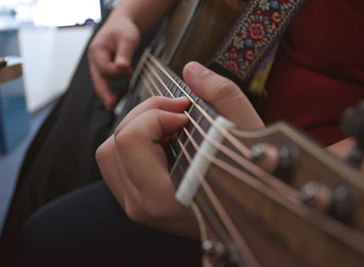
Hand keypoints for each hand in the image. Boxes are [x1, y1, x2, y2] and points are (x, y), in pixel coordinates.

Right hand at [88, 14, 140, 109]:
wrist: (122, 25)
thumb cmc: (124, 29)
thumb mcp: (128, 38)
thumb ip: (125, 53)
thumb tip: (122, 67)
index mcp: (97, 50)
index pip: (104, 66)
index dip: (115, 71)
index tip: (128, 69)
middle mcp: (94, 59)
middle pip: (97, 78)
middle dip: (103, 92)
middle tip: (110, 105)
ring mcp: (98, 65)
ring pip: (100, 81)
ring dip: (105, 93)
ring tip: (111, 106)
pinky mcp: (104, 69)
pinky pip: (105, 81)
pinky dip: (108, 90)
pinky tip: (113, 99)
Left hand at [95, 62, 264, 237]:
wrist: (255, 215)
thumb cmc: (254, 179)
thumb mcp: (247, 132)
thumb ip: (220, 95)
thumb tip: (190, 70)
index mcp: (163, 198)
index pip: (131, 139)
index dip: (156, 114)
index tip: (187, 114)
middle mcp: (142, 207)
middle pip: (115, 141)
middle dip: (146, 115)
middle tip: (180, 113)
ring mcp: (136, 206)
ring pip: (110, 152)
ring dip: (137, 128)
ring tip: (171, 128)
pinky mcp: (136, 202)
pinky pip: (117, 164)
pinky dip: (135, 144)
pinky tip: (165, 142)